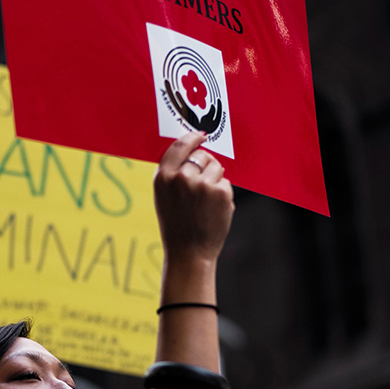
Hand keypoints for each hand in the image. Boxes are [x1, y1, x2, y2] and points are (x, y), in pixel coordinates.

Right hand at [153, 132, 234, 264]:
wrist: (188, 252)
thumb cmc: (176, 225)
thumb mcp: (164, 196)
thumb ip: (174, 173)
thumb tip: (195, 150)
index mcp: (163, 177)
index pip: (180, 146)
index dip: (192, 138)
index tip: (201, 136)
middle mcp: (182, 177)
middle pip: (202, 155)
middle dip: (206, 165)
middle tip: (202, 188)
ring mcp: (202, 184)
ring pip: (217, 167)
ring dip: (216, 180)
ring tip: (206, 203)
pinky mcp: (221, 192)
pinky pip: (226, 183)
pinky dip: (224, 195)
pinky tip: (214, 211)